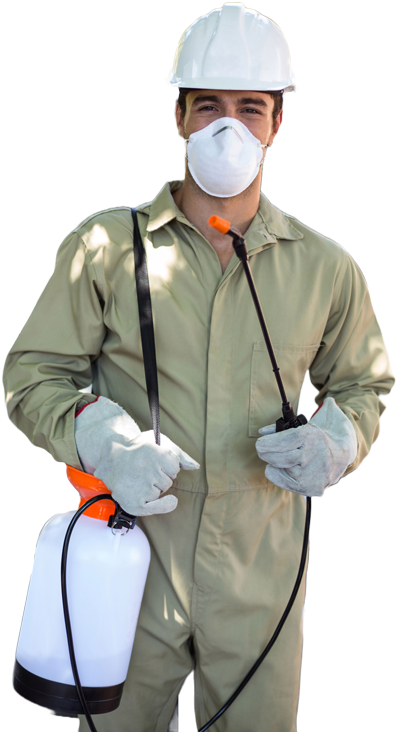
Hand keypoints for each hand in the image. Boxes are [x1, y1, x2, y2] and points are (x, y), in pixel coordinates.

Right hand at [74, 396, 199, 514]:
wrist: (111, 460)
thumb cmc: (137, 451)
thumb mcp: (158, 443)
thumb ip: (179, 455)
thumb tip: (195, 466)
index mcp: (154, 452)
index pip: (174, 466)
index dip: (167, 464)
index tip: (154, 460)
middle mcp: (147, 469)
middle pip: (169, 479)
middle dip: (160, 476)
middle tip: (144, 470)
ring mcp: (141, 487)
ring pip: (162, 490)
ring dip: (155, 486)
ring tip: (139, 478)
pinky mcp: (135, 502)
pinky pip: (158, 508)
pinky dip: (165, 505)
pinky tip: (171, 502)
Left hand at [255, 398, 357, 497]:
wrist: (344, 451)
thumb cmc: (318, 435)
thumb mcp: (304, 424)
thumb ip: (282, 426)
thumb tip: (262, 432)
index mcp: (313, 436)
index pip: (284, 441)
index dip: (269, 443)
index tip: (259, 443)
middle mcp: (316, 455)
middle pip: (280, 458)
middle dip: (266, 453)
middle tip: (262, 449)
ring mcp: (316, 474)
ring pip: (283, 471)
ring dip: (275, 464)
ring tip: (280, 458)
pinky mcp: (315, 488)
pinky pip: (288, 485)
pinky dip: (279, 477)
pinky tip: (277, 469)